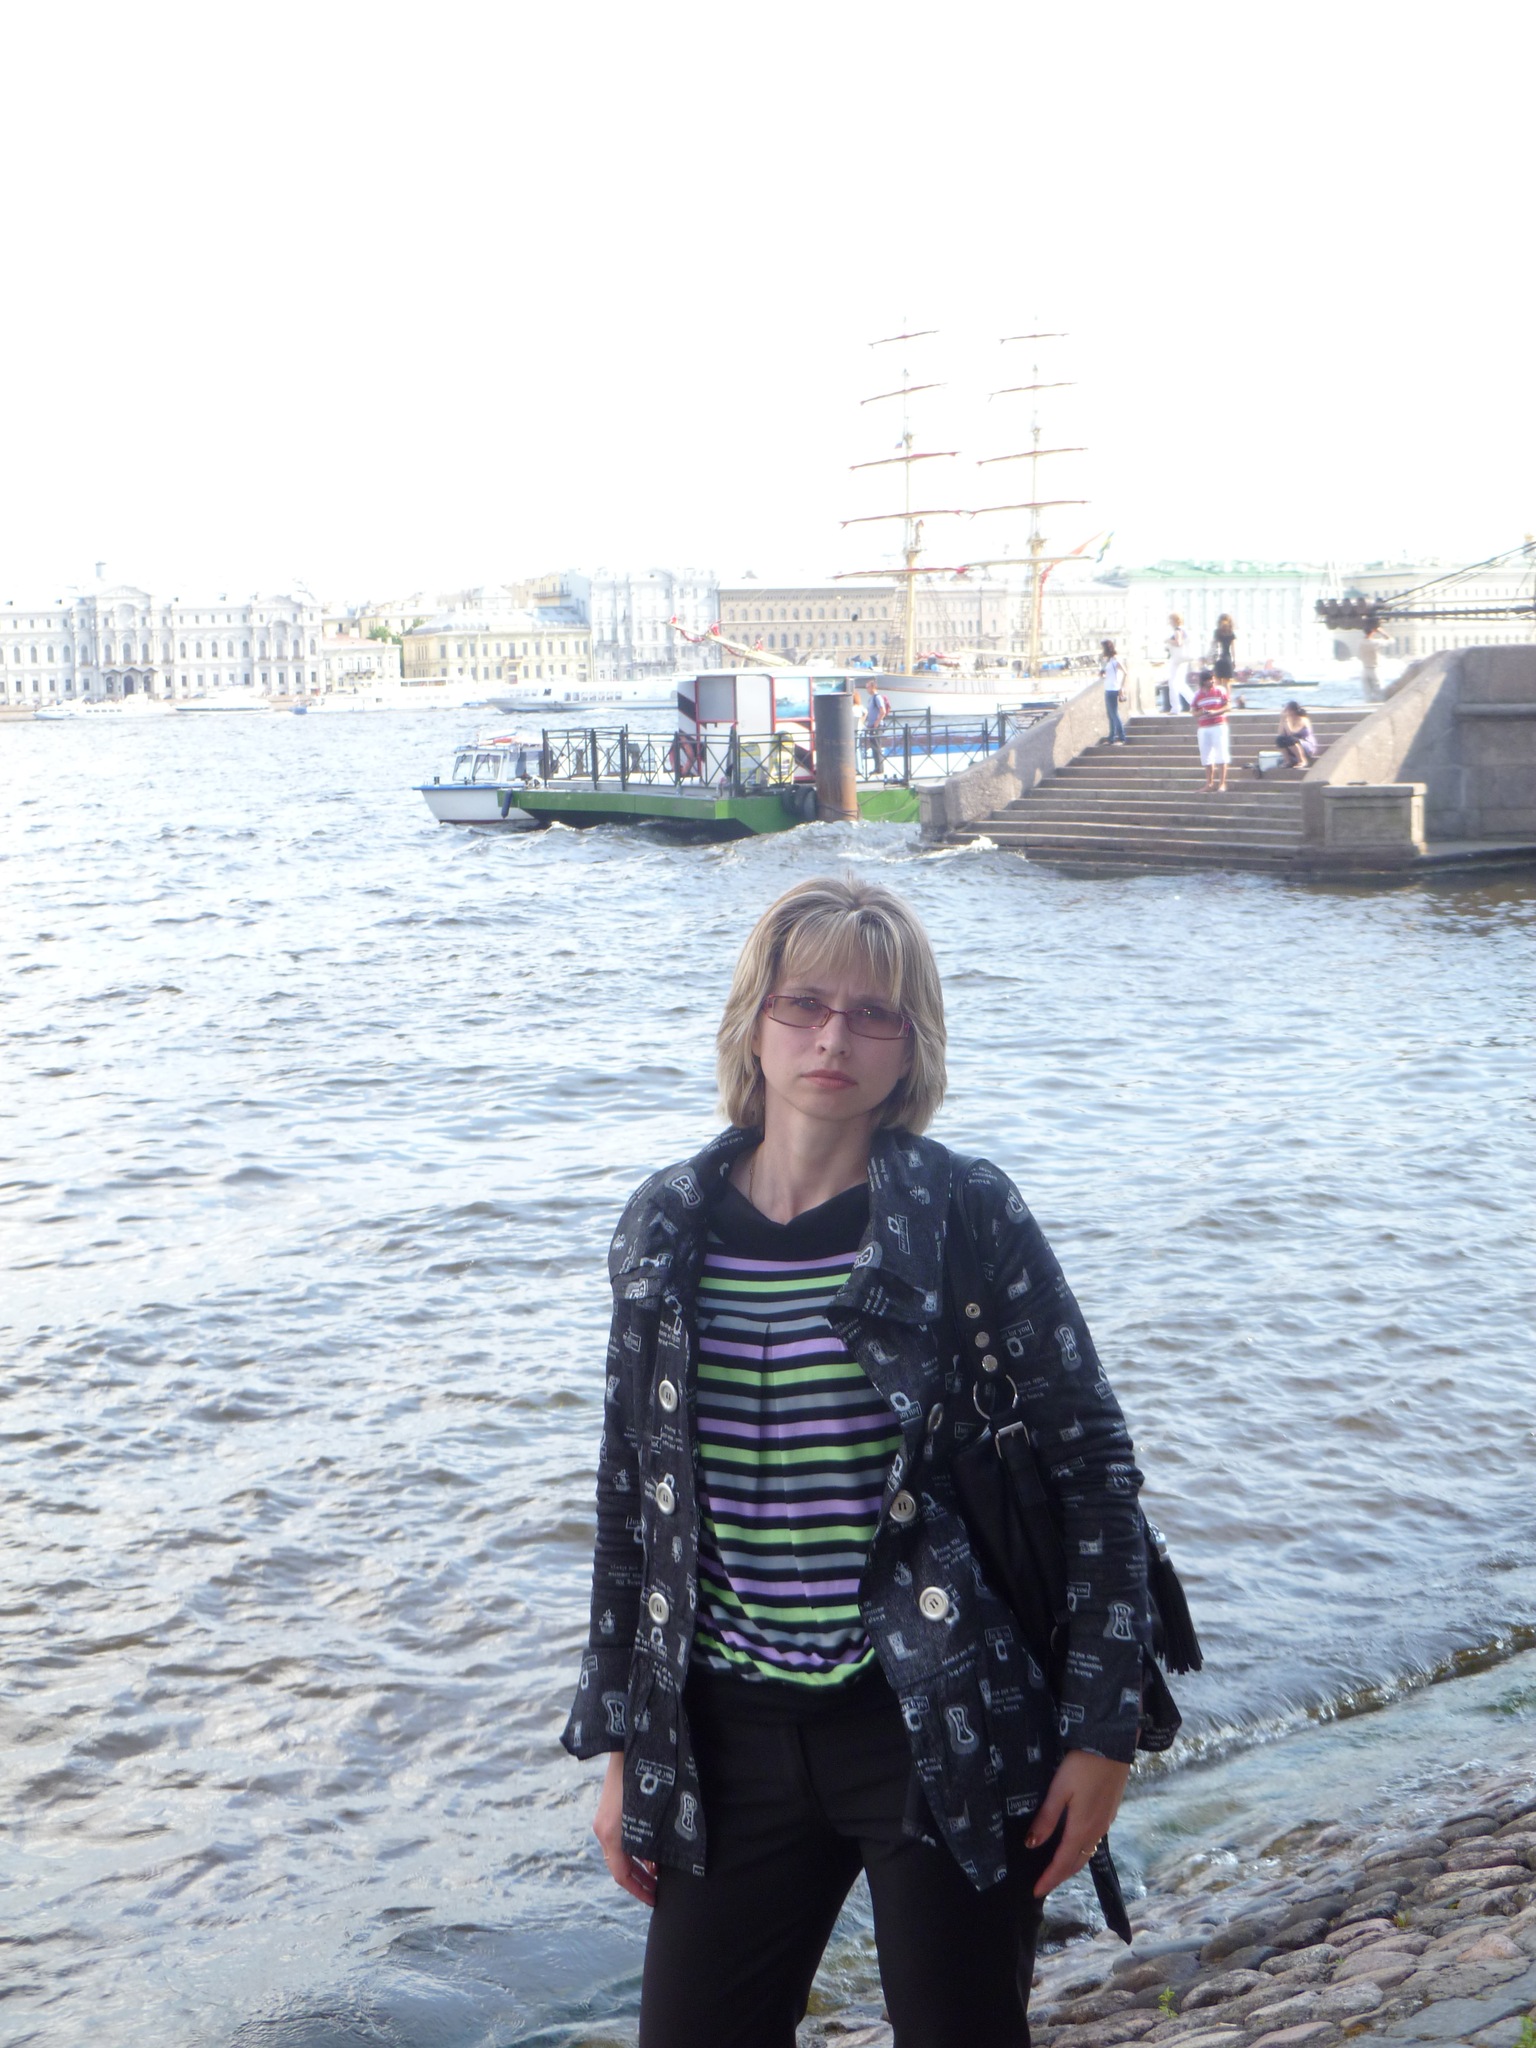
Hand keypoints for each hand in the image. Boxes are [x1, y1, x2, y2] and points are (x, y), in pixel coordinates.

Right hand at [594, 1750, 656, 1905]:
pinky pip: (619, 1839)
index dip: (639, 1890)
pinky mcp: (609, 1810)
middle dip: (640, 1881)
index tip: (654, 1901)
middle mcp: (604, 1830)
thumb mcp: (651, 1816)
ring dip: (638, 1865)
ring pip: (620, 1853)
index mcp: (612, 1834)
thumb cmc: (646, 1779)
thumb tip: (662, 1864)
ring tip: (658, 1874)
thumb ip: (654, 1842)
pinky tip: (651, 1852)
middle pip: (620, 1866)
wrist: (628, 1742)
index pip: (622, 1875)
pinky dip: (634, 1850)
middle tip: (658, 1893)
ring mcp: (604, 1819)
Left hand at [1026, 1749, 1131, 1898]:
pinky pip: (1093, 1842)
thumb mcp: (1059, 1789)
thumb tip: (1031, 1845)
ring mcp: (1105, 1823)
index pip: (1063, 1863)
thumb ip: (1046, 1818)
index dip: (1049, 1879)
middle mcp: (1096, 1831)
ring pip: (1086, 1854)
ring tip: (1056, 1870)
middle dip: (1060, 1877)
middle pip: (1076, 1863)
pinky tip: (1073, 1846)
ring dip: (1071, 1866)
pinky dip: (1080, 1852)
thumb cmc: (1082, 1766)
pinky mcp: (1109, 1813)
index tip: (1036, 1892)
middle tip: (1044, 1885)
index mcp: (1081, 1829)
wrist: (1113, 1746)